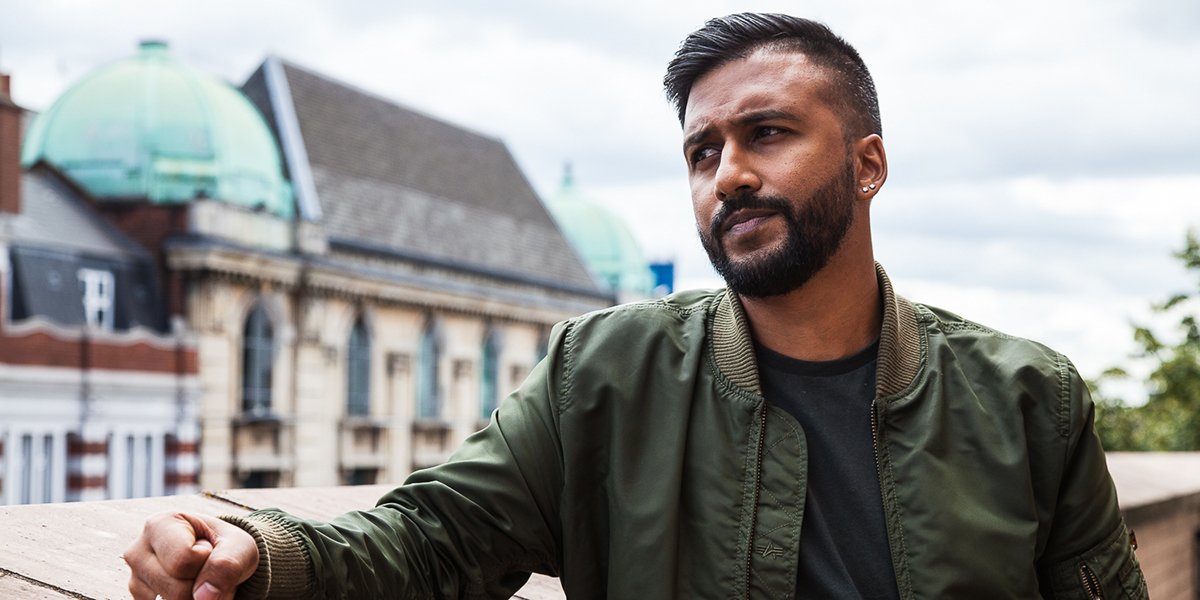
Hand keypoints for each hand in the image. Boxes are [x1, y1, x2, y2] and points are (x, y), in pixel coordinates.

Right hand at [123, 511, 258, 599]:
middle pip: (177, 589)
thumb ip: (227, 565)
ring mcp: (135, 577)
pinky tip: (188, 588)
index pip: (184, 560)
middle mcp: (137, 550)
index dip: (207, 560)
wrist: (222, 559)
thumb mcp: (239, 547)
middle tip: (207, 566)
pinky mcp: (138, 596)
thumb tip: (204, 597)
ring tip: (199, 576)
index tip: (209, 547)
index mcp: (160, 524)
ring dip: (196, 596)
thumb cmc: (228, 546)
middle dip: (203, 584)